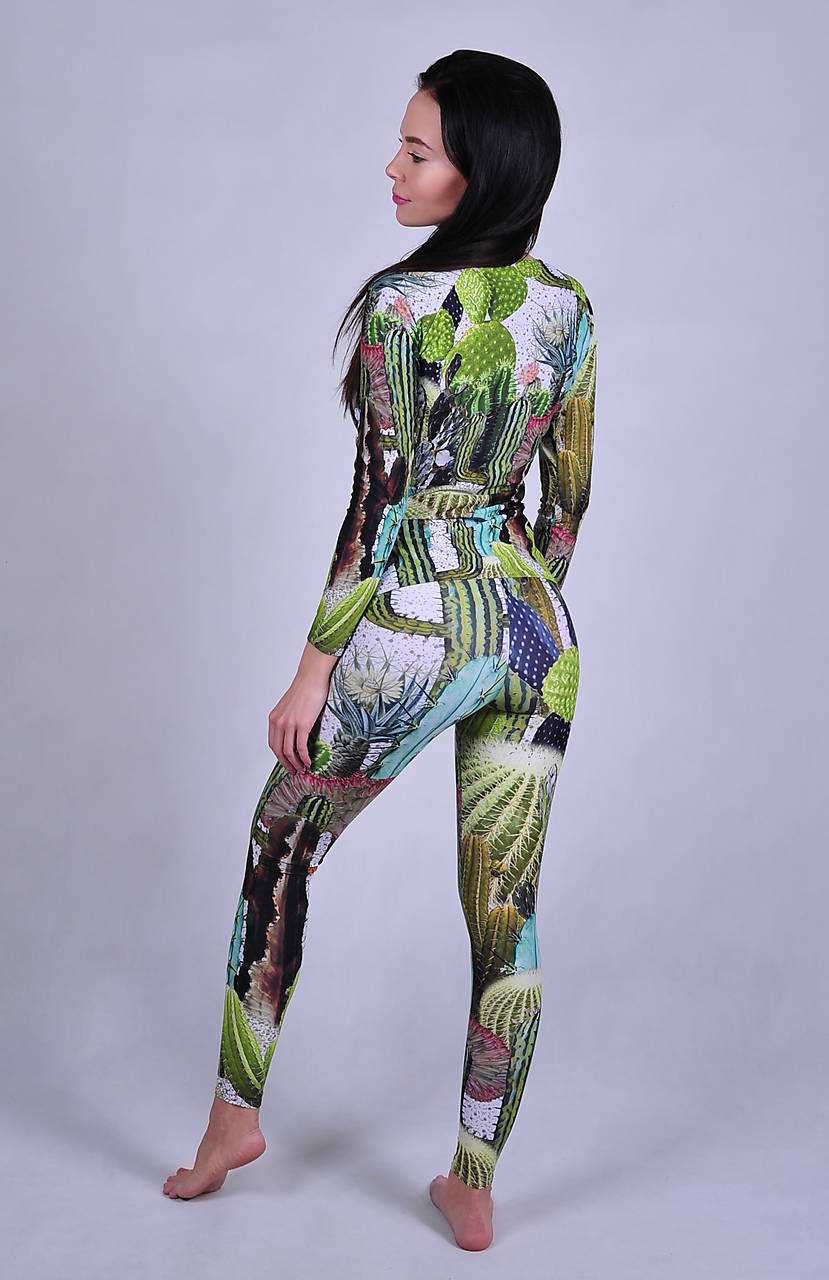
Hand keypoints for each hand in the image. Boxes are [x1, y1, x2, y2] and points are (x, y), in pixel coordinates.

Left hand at [268, 642, 338, 772]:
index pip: (273, 743)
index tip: (287, 762)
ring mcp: (290, 724)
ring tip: (302, 769)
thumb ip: (288, 720)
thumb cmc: (304, 689)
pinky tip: (309, 762)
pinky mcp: (302, 724)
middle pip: (279, 750)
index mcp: (274, 718)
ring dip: (296, 763)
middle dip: (286, 763)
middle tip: (294, 770)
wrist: (311, 678)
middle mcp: (279, 722)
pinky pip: (300, 747)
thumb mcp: (289, 707)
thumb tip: (295, 734)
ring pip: (289, 752)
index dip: (279, 756)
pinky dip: (304, 757)